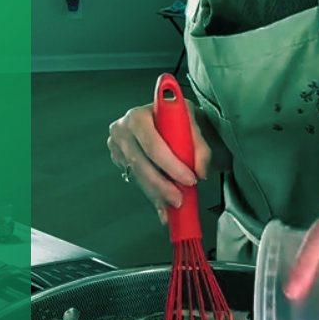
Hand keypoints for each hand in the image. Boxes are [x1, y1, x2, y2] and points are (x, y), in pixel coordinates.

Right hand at [106, 101, 212, 225]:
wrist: (165, 114)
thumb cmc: (177, 115)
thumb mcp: (193, 120)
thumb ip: (199, 146)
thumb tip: (200, 171)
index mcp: (138, 116)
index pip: (152, 144)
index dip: (171, 165)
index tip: (189, 179)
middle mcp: (122, 130)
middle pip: (141, 164)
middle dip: (163, 186)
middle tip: (180, 199)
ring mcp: (118, 146)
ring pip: (137, 176)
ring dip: (157, 194)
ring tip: (173, 205)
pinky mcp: (119, 159)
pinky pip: (136, 179)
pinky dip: (152, 193)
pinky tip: (163, 205)